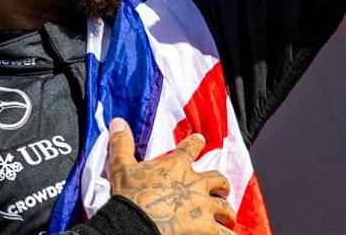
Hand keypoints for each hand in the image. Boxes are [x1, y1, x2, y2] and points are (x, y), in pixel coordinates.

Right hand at [106, 119, 234, 233]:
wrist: (138, 221)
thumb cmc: (131, 195)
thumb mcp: (121, 167)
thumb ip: (121, 144)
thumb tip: (117, 122)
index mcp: (177, 165)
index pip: (191, 147)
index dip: (196, 143)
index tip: (200, 140)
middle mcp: (196, 183)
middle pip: (217, 179)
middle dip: (220, 184)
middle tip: (221, 188)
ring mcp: (203, 206)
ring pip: (225, 206)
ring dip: (227, 211)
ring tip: (228, 216)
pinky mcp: (206, 227)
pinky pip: (224, 232)